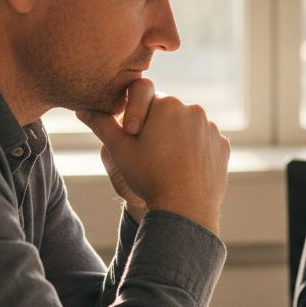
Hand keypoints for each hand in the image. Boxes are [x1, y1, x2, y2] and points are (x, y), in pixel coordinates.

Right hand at [78, 78, 229, 232]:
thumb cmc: (149, 177)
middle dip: (157, 127)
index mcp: (166, 103)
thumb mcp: (119, 150)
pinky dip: (195, 152)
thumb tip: (82, 108)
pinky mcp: (222, 145)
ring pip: (186, 127)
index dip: (134, 117)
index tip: (134, 138)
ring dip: (177, 138)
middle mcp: (193, 109)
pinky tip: (185, 170)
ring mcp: (211, 128)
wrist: (185, 208)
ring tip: (168, 164)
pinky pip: (204, 142)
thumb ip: (101, 124)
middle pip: (167, 112)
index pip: (143, 98)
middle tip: (150, 154)